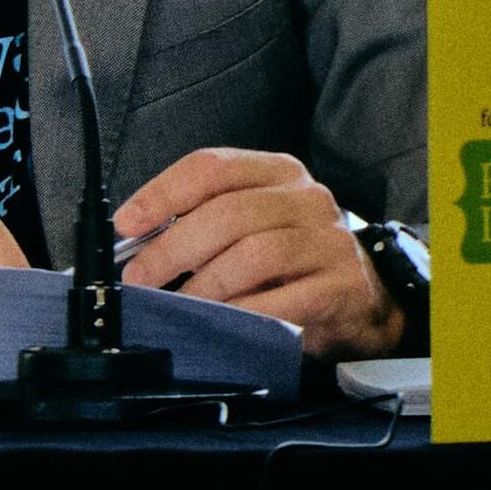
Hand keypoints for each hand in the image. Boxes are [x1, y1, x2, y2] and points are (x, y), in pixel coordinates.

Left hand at [112, 147, 404, 358]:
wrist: (363, 302)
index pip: (211, 166)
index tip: (126, 224)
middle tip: (141, 277)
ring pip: (253, 255)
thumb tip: (134, 241)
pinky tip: (223, 323)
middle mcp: (307, 198)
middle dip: (172, 248)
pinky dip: (243, 313)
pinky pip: (281, 300)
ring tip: (181, 305)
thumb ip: (201, 222)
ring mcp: (328, 240)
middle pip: (227, 213)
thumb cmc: (292, 263)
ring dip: (205, 285)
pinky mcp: (342, 285)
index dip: (161, 193)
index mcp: (277, 172)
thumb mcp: (251, 227)